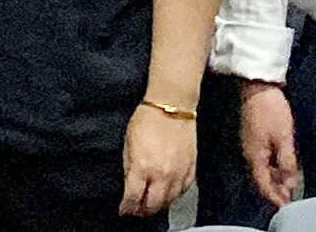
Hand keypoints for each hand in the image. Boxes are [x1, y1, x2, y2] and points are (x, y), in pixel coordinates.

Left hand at [119, 100, 193, 219]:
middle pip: (152, 205)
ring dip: (159, 205)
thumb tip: (129, 184)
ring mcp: (178, 172)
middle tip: (137, 210)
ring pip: (169, 201)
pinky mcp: (191, 167)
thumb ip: (128, 167)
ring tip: (152, 203)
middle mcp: (162, 174)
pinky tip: (169, 194)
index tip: (124, 209)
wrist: (172, 104)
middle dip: (142, 211)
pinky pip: (184, 190)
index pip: (133, 198)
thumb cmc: (147, 119)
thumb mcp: (128, 142)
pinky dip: (175, 195)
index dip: (127, 207)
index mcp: (142, 167)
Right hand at [241, 81, 300, 211]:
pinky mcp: (253, 137)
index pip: (264, 186)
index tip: (286, 207)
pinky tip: (282, 167)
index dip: (275, 198)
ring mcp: (250, 145)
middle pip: (261, 180)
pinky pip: (262, 160)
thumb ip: (287, 163)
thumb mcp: (284, 138)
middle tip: (289, 200)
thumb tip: (289, 185)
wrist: (257, 85)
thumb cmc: (271, 111)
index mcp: (255, 157)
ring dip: (274, 180)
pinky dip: (272, 168)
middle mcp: (249, 154)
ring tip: (288, 186)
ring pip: (262, 170)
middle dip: (275, 191)